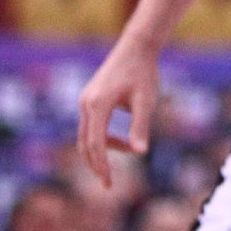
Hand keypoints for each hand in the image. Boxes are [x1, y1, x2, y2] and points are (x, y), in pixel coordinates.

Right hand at [76, 42, 159, 186]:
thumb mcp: (145, 101)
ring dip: (102, 150)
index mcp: (98, 105)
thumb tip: (140, 153)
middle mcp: (86, 103)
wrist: (136, 47)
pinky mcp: (90, 98)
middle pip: (85, 144)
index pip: (96, 144)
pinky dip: (102, 138)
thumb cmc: (143, 73)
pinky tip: (121, 141)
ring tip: (128, 151)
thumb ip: (140, 127)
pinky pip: (90, 126)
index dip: (101, 166)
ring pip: (86, 136)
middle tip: (108, 184)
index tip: (109, 184)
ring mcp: (85, 100)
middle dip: (96, 164)